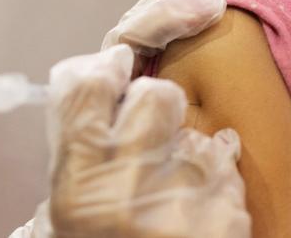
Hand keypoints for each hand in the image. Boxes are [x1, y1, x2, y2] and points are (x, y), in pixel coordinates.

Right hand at [16, 44, 249, 237]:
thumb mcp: (61, 222)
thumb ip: (74, 160)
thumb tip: (91, 87)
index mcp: (77, 188)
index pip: (85, 85)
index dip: (103, 70)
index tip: (115, 68)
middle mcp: (130, 188)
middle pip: (155, 95)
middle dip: (155, 111)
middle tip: (149, 140)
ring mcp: (186, 199)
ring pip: (197, 133)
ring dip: (189, 155)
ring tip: (173, 194)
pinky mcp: (229, 212)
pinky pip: (227, 166)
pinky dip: (217, 184)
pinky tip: (199, 212)